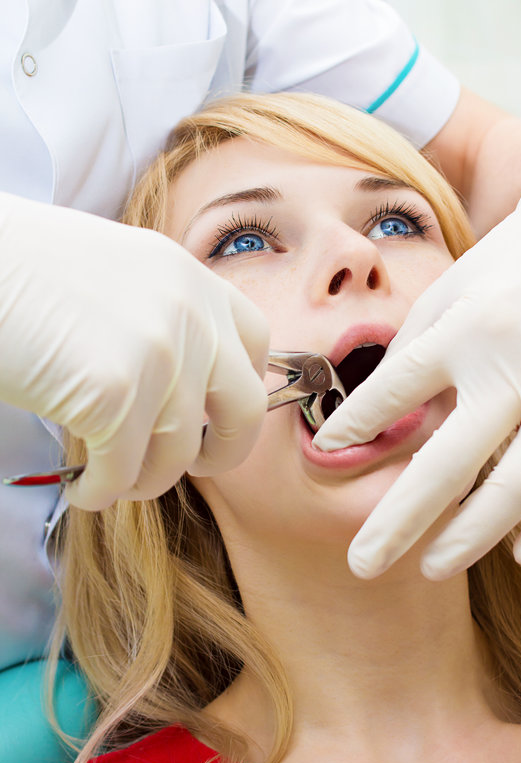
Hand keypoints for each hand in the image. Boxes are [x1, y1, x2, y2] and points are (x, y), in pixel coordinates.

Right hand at [0, 193, 268, 509]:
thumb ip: (163, 316)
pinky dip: (103, 492)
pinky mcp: (114, 393)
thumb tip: (184, 385)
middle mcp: (189, 314)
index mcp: (191, 279)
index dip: (244, 388)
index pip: (255, 341)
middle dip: (224, 452)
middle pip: (244, 409)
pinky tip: (84, 488)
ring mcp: (158, 353)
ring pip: (177, 455)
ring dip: (145, 480)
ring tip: (112, 479)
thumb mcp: (118, 274)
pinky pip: (123, 472)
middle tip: (193, 466)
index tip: (219, 416)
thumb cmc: (23, 270)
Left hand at [313, 164, 520, 579]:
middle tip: (363, 563)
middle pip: (449, 461)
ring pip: (517, 487)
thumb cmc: (507, 269)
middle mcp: (512, 368)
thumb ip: (416, 356)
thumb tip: (380, 420)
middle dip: (401, 520)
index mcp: (465, 332)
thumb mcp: (449, 295)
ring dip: (472, 535)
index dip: (357, 424)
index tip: (324, 453)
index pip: (397, 389)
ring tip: (432, 566)